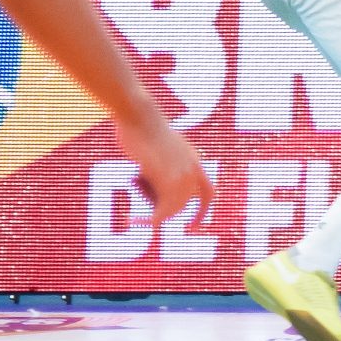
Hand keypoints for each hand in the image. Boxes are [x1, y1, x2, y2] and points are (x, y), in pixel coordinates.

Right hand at [112, 102, 214, 224]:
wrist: (138, 115)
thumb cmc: (140, 127)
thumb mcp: (157, 147)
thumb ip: (161, 164)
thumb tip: (153, 179)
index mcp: (194, 160)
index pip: (208, 191)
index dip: (202, 210)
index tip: (194, 225)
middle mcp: (193, 169)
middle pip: (183, 204)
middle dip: (163, 211)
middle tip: (142, 213)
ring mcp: (183, 174)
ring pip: (171, 210)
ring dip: (152, 216)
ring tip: (133, 215)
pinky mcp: (169, 180)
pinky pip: (161, 212)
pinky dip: (146, 220)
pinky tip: (131, 220)